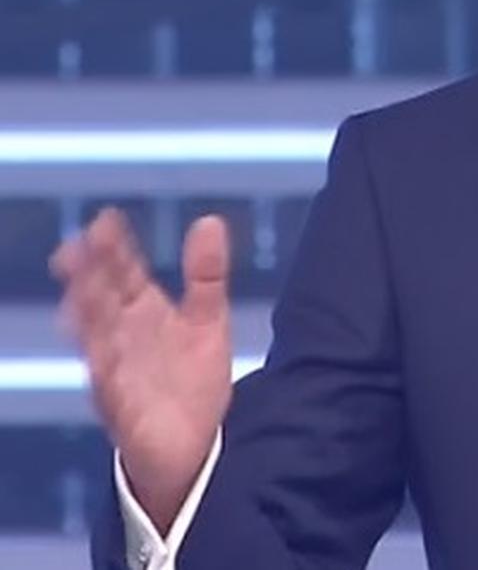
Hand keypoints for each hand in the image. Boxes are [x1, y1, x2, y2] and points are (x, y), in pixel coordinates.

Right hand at [50, 208, 234, 534]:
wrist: (192, 446)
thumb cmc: (191, 380)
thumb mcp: (208, 321)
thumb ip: (207, 274)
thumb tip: (208, 221)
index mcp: (144, 314)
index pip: (125, 274)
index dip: (115, 249)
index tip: (106, 219)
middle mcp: (123, 337)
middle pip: (103, 298)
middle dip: (91, 273)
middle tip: (81, 242)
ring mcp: (117, 369)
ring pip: (96, 334)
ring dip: (87, 309)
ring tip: (81, 282)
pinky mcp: (121, 404)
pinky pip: (109, 380)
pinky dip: (105, 361)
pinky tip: (101, 342)